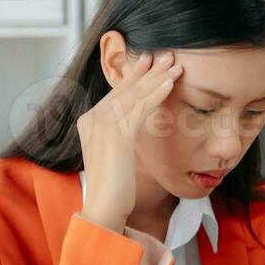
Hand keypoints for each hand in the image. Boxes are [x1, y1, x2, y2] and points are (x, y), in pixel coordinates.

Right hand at [75, 50, 182, 230]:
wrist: (104, 209)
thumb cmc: (114, 186)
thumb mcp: (114, 154)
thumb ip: (118, 135)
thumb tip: (131, 124)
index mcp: (89, 121)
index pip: (116, 92)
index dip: (135, 76)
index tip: (151, 61)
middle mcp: (92, 118)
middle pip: (125, 88)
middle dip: (148, 70)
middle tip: (168, 54)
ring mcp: (102, 125)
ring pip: (135, 94)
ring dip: (157, 77)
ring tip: (176, 64)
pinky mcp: (116, 135)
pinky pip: (140, 108)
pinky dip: (156, 93)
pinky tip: (171, 83)